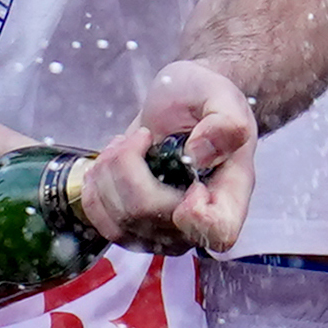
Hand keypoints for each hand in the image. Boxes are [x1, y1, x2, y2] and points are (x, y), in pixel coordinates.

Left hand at [80, 59, 259, 256]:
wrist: (183, 105)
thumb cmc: (206, 100)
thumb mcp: (221, 96)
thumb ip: (225, 123)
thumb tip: (197, 156)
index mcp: (230, 193)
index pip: (219, 232)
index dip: (197, 216)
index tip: (190, 182)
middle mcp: (198, 222)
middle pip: (152, 216)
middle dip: (132, 167)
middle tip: (141, 135)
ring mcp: (163, 231)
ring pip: (120, 218)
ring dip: (111, 172)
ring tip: (126, 143)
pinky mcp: (133, 229)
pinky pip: (101, 220)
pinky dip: (97, 185)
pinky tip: (111, 162)